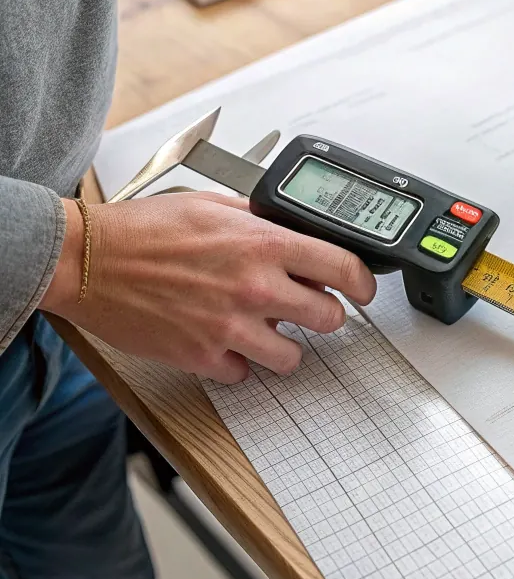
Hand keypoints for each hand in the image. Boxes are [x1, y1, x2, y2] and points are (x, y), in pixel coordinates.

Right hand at [40, 192, 375, 383]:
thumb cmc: (143, 229)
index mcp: (264, 244)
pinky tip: (225, 341)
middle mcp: (255, 287)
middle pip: (329, 318)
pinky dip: (239, 362)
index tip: (362, 289)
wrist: (87, 260)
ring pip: (293, 357)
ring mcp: (230, 327)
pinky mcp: (202, 356)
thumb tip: (290, 227)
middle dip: (323, 313)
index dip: (362, 282)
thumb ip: (260, 219)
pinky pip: (244, 374)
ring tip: (266, 329)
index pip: (344, 268)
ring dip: (285, 345)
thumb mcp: (214, 205)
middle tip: (308, 307)